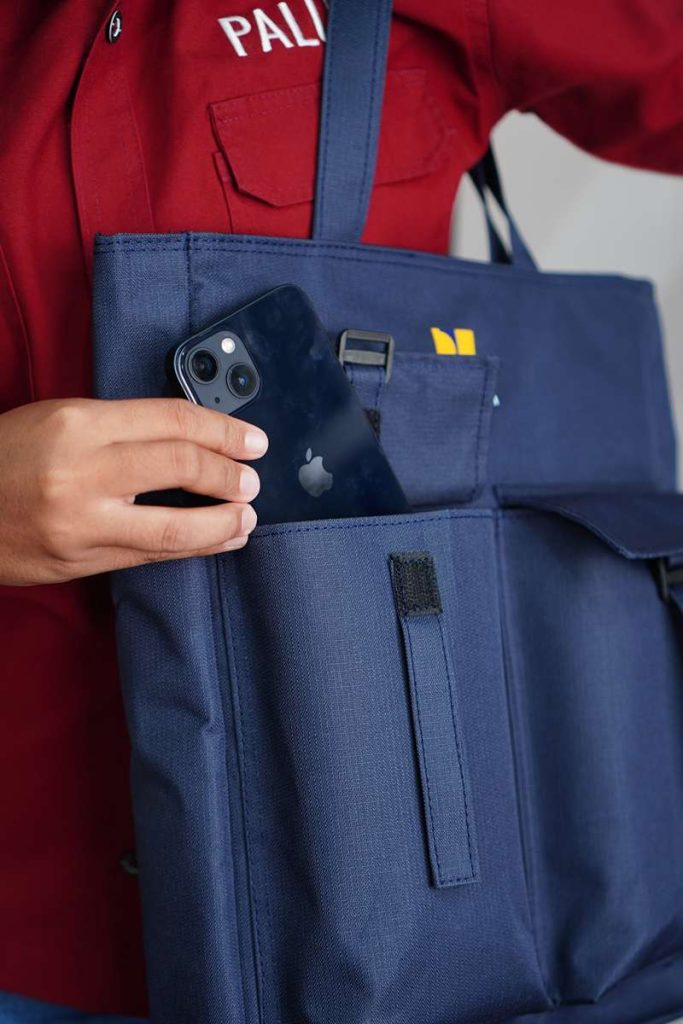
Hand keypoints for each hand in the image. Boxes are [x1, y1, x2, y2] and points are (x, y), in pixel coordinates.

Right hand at [0, 397, 268, 585]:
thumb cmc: (6, 456)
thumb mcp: (59, 420)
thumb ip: (122, 427)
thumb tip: (194, 438)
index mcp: (78, 422)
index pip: (172, 420)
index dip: (223, 429)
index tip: (252, 441)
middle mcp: (82, 471)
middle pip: (181, 466)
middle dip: (228, 475)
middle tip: (253, 479)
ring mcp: (81, 523)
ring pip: (174, 526)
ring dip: (222, 522)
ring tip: (247, 516)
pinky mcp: (80, 561)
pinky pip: (151, 555)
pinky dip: (194, 548)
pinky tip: (220, 540)